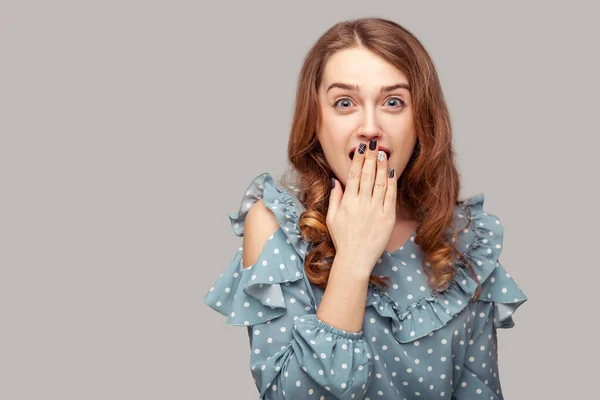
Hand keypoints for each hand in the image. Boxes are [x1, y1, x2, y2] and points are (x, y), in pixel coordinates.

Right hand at [327, 139, 397, 275]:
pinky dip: (391, 183)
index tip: (362, 149)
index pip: (354, 175)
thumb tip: (336, 181)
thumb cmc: (342, 240)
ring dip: (382, 166)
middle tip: (374, 144)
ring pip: (380, 182)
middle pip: (368, 174)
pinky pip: (390, 196)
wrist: (355, 259)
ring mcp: (375, 210)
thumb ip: (335, 198)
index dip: (358, 160)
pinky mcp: (387, 218)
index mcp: (348, 202)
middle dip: (371, 157)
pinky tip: (392, 172)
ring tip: (383, 154)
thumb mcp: (332, 218)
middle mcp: (362, 203)